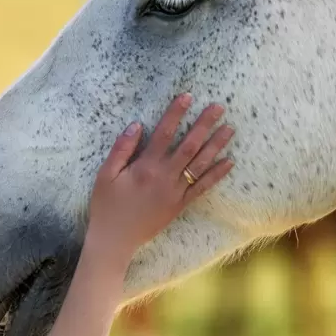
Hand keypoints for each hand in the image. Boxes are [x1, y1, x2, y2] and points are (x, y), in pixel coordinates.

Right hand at [86, 93, 234, 259]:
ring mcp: (175, 192)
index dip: (175, 113)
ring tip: (230, 128)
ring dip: (216, 145)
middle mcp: (165, 177)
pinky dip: (217, 175)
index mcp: (145, 167)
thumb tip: (137, 126)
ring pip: (200, 164)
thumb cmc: (106, 206)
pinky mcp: (180, 205)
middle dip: (204, 124)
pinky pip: (202, 188)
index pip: (164, 134)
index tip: (187, 96)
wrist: (115, 239)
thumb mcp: (105, 175)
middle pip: (189, 146)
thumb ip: (121, 149)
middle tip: (219, 107)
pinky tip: (229, 162)